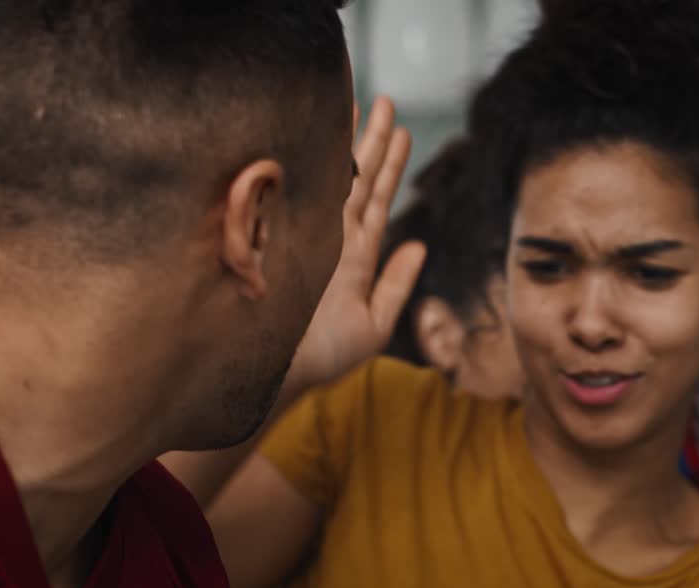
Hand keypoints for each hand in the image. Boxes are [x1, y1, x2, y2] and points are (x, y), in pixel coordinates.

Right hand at [293, 96, 425, 387]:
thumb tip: (420, 246)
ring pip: (336, 182)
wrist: (277, 377)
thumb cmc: (322, 357)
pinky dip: (314, 169)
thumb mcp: (373, 325)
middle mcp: (333, 240)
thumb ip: (396, 285)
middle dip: (371, 141)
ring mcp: (309, 238)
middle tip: (384, 100)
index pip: (376, 202)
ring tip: (362, 105)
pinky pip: (304, 197)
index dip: (389, 166)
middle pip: (358, 181)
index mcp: (355, 258)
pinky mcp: (286, 243)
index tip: (401, 129)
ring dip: (350, 144)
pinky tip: (321, 141)